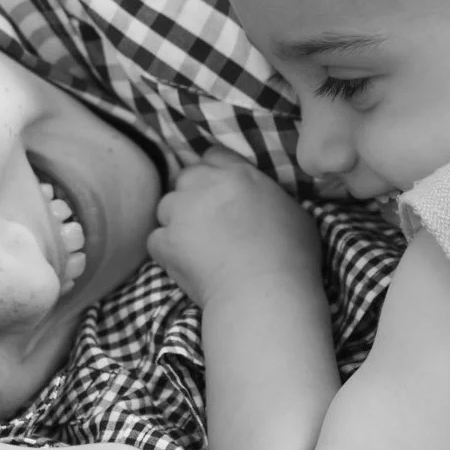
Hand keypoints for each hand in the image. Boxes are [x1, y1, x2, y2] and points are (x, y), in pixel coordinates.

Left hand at [147, 148, 319, 305]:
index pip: (214, 156)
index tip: (219, 192)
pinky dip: (166, 251)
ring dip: (177, 222)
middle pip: (186, 177)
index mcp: (239, 174)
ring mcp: (182, 211)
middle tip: (207, 223)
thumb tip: (261, 200)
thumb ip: (267, 195)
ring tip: (197, 247)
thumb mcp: (294, 212)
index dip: (214, 173)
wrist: (265, 293)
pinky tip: (186, 264)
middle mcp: (206, 185)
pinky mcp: (165, 241)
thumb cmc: (291, 258)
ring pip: (166, 206)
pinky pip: (156, 239)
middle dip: (193, 196)